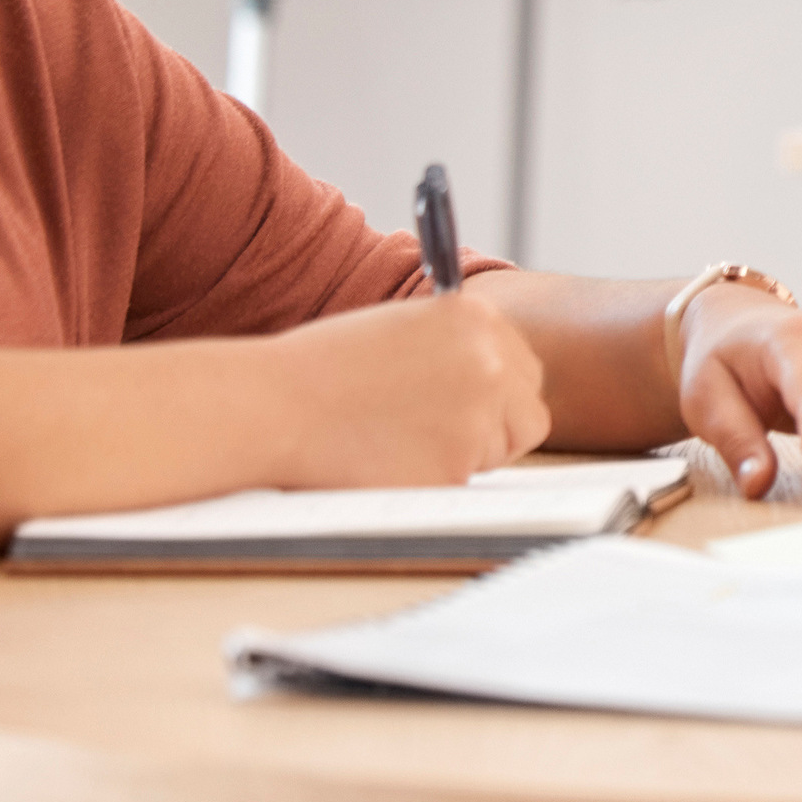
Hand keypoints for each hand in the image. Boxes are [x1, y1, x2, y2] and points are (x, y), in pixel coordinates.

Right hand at [264, 295, 551, 486]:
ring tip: (397, 441)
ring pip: (500, 452)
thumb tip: (495, 382)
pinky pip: (463, 483)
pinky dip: (432, 481)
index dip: (496, 395)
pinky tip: (385, 461)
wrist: (273, 406)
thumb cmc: (321, 370)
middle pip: (528, 412)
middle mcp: (491, 361)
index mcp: (476, 317)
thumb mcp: (401, 329)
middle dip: (494, 429)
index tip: (466, 408)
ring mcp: (479, 414)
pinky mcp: (457, 466)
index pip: (524, 369)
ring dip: (464, 456)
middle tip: (438, 436)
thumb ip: (455, 349)